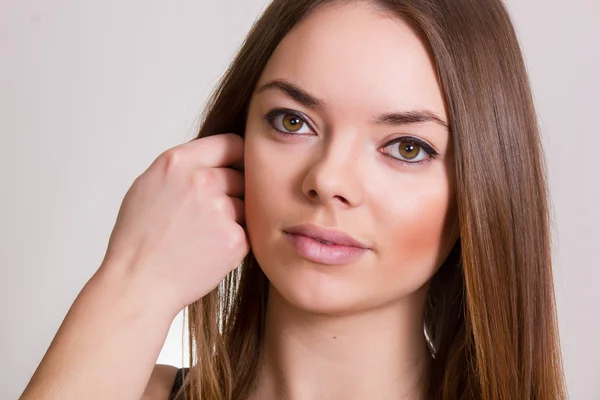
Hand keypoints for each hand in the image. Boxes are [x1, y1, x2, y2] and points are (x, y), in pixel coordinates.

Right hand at [100, 133, 248, 312]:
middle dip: (233, 191)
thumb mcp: (149, 186)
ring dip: (235, 217)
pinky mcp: (235, 238)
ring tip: (205, 235)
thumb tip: (214, 159)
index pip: (230, 143)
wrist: (139, 283)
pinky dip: (235, 240)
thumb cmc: (139, 238)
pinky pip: (248, 231)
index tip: (238, 167)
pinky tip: (210, 250)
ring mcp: (221, 210)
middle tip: (210, 213)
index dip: (238, 156)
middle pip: (241, 175)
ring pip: (247, 204)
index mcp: (179, 162)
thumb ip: (184, 167)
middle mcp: (202, 181)